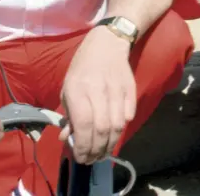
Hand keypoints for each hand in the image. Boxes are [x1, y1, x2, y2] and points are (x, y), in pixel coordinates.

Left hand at [60, 27, 135, 164]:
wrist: (108, 42)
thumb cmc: (83, 65)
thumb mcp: (68, 87)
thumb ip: (69, 114)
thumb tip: (68, 138)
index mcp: (78, 89)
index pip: (83, 124)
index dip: (83, 145)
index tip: (81, 157)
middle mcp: (98, 89)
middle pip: (102, 128)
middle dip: (97, 149)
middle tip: (93, 158)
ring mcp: (117, 88)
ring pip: (117, 125)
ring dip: (110, 143)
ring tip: (104, 151)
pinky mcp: (131, 87)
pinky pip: (129, 114)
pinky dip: (122, 128)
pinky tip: (114, 133)